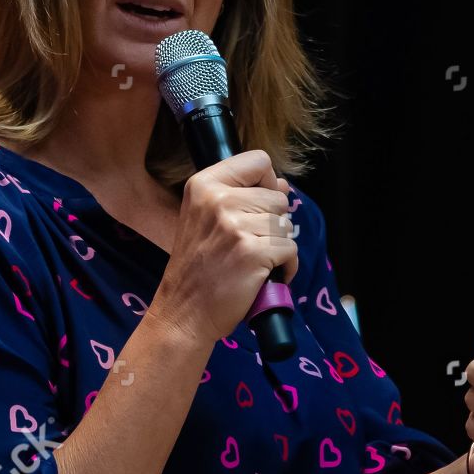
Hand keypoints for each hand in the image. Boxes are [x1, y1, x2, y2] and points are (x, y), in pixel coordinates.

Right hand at [149, 149, 297, 347]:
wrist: (183, 313)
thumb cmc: (197, 269)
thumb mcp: (206, 220)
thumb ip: (242, 197)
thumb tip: (282, 184)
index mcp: (204, 185)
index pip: (258, 161)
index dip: (266, 184)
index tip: (257, 207)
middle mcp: (218, 200)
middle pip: (277, 197)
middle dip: (272, 223)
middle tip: (248, 245)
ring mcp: (236, 227)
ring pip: (285, 225)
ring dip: (278, 247)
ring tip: (253, 262)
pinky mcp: (253, 253)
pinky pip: (291, 250)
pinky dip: (286, 267)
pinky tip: (265, 276)